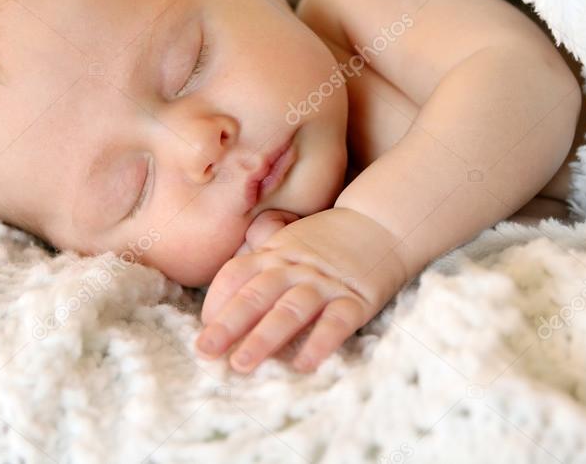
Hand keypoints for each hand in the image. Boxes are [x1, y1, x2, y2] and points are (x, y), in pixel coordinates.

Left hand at [195, 207, 408, 372]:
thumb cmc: (328, 241)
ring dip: (264, 337)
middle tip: (205, 350)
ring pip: (290, 310)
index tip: (203, 329)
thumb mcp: (288, 242)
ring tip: (242, 363)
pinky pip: (336, 322)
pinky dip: (319, 343)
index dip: (216, 301)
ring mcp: (325, 283)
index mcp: (274, 254)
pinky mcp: (357, 298)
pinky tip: (303, 364)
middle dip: (228, 324)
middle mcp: (295, 267)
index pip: (236, 274)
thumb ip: (260, 265)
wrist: (382, 222)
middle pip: (256, 294)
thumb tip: (222, 305)